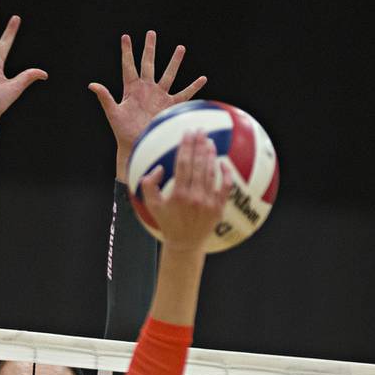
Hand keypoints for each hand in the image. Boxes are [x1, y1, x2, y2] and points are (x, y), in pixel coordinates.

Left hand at [89, 31, 206, 180]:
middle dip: (150, 49)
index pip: (128, 66)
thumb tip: (92, 85)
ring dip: (174, 61)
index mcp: (131, 89)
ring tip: (181, 48)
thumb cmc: (122, 131)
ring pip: (168, 74)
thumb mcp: (113, 113)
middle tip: (151, 33)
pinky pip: (183, 94)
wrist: (136, 144)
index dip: (127, 52)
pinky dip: (193, 87)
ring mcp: (158, 96)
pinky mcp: (169, 106)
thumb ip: (105, 97)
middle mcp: (146, 89)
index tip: (125, 37)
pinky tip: (203, 79)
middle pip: (148, 64)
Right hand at [140, 131, 231, 253]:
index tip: (187, 133)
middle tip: (200, 131)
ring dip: (210, 154)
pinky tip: (223, 162)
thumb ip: (149, 185)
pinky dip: (225, 173)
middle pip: (198, 164)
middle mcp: (195, 196)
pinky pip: (226, 186)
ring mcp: (208, 201)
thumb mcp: (152, 205)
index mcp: (178, 194)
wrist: (185, 243)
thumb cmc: (167, 222)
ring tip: (209, 141)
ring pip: (211, 172)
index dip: (186, 146)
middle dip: (199, 144)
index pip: (183, 164)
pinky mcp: (219, 207)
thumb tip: (159, 168)